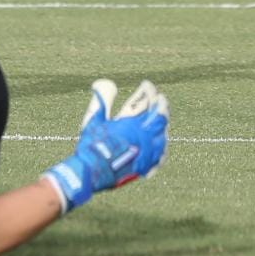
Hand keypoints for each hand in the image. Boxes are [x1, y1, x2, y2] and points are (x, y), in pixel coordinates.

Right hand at [42, 78, 168, 213]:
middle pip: (158, 117)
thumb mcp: (93, 119)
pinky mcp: (148, 165)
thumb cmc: (91, 145)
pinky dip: (162, 143)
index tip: (147, 84)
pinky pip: (162, 153)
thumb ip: (102, 100)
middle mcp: (143, 137)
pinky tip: (161, 140)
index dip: (147, 91)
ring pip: (163, 134)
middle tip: (160, 97)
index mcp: (130, 123)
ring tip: (162, 115)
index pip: (144, 102)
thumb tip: (108, 82)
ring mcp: (148, 152)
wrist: (93, 173)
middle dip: (160, 105)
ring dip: (163, 122)